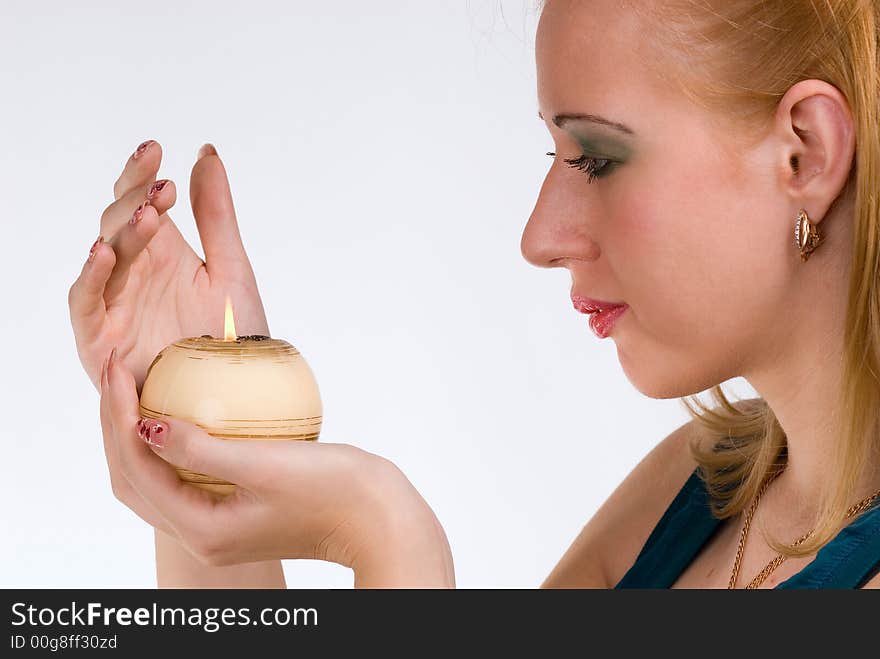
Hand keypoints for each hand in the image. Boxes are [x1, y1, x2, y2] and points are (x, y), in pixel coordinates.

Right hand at [68, 140, 268, 392]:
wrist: (240, 397)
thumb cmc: (234, 340)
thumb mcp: (230, 268)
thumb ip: (215, 214)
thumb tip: (206, 152)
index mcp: (163, 255)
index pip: (140, 203)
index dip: (140, 175)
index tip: (157, 149)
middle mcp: (135, 276)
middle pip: (118, 225)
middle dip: (134, 200)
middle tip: (162, 187)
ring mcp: (117, 307)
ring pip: (104, 258)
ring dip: (122, 234)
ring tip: (149, 213)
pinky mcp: (103, 342)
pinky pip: (88, 305)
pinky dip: (92, 278)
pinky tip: (105, 253)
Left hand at [99, 347, 455, 586]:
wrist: (378, 520)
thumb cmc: (332, 491)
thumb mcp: (265, 464)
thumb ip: (201, 448)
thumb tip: (145, 427)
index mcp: (202, 530)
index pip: (138, 469)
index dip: (119, 417)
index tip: (119, 369)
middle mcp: (202, 536)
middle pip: (135, 481)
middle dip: (116, 428)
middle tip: (118, 375)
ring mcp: (219, 527)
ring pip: (156, 481)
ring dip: (138, 437)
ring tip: (137, 390)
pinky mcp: (237, 513)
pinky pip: (185, 479)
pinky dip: (171, 448)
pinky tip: (179, 414)